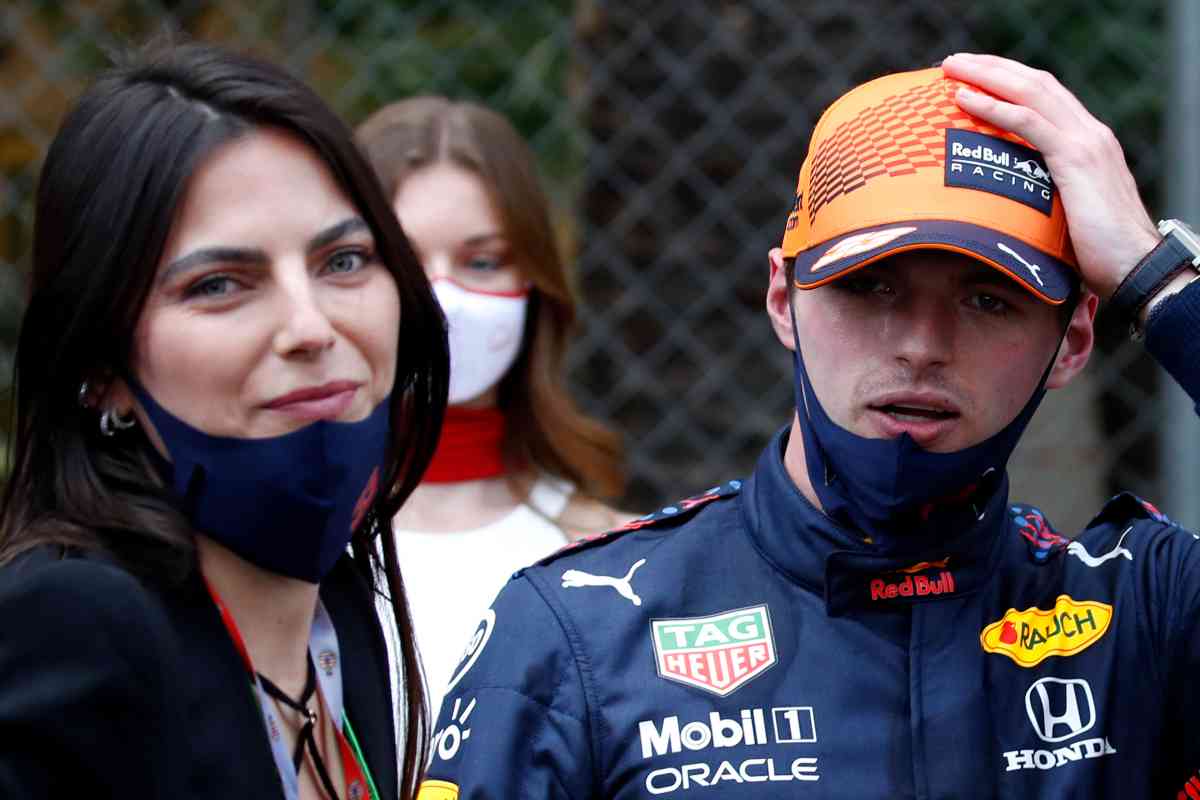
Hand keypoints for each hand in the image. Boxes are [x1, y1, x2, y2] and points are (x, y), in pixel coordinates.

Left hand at [941, 52, 1158, 300]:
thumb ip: (1042, 198)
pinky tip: (965, 100)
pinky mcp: (1076, 158)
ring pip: (1030, 92)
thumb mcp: (1065, 215)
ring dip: (987, 77)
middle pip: (1036, 83)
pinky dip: (994, 107)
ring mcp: (1085, 142)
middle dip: (993, 68)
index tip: (974, 76)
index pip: (1046, 96)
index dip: (1009, 81)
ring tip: (952, 70)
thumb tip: (1005, 208)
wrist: (1135, 267)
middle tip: (954, 63)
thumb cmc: (1099, 254)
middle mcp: (1090, 132)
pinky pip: (1028, 122)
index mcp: (1088, 142)